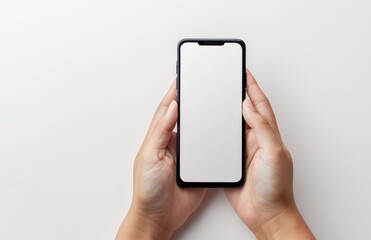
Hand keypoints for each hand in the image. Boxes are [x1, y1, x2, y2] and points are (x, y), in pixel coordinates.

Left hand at [116, 80, 205, 239]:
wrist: (159, 216)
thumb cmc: (148, 190)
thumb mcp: (149, 156)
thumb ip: (161, 131)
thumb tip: (171, 107)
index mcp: (160, 138)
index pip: (168, 110)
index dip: (174, 93)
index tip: (182, 77)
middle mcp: (174, 144)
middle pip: (186, 117)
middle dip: (193, 100)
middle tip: (202, 84)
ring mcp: (188, 156)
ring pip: (200, 131)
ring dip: (207, 117)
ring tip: (216, 101)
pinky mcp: (199, 167)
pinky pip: (210, 150)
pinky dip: (217, 140)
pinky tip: (223, 132)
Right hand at [225, 70, 314, 239]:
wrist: (266, 215)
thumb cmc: (276, 188)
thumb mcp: (274, 153)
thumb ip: (262, 128)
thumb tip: (249, 106)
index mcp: (268, 134)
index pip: (260, 104)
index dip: (252, 87)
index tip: (244, 72)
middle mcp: (256, 140)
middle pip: (245, 111)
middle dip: (237, 93)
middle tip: (228, 78)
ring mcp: (244, 152)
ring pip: (233, 125)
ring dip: (226, 111)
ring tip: (217, 96)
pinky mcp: (233, 163)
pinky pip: (224, 143)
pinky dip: (218, 132)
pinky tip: (211, 127)